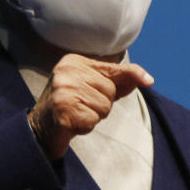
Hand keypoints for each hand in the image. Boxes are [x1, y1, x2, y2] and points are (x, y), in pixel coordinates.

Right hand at [27, 54, 153, 159]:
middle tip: (82, 106)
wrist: (40, 128)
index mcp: (74, 61)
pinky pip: (93, 120)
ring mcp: (63, 90)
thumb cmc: (71, 106)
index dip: (132, 76)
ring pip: (104, 106)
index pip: (113, 68)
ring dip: (94, 116)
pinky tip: (72, 123)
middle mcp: (67, 72)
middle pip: (110, 90)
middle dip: (102, 104)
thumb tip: (146, 79)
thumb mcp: (94, 88)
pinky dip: (86, 126)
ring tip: (77, 114)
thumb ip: (118, 81)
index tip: (149, 80)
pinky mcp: (63, 110)